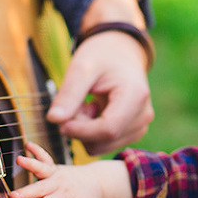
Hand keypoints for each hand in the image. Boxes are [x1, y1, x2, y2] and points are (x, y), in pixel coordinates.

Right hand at [11, 142, 130, 197]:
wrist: (96, 180)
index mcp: (65, 197)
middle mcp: (59, 184)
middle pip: (41, 188)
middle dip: (27, 192)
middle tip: (13, 196)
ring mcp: (55, 173)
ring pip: (42, 168)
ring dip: (31, 164)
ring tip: (19, 159)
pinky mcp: (53, 167)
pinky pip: (45, 157)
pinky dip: (37, 150)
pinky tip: (27, 144)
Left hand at [47, 0, 153, 154]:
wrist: (119, 52)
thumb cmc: (102, 56)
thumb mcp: (81, 68)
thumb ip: (69, 94)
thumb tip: (53, 120)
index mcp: (135, 96)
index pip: (108, 129)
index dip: (80, 130)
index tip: (60, 122)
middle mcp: (143, 115)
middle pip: (104, 140)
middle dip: (81, 128)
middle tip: (74, 104)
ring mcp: (140, 125)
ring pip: (103, 145)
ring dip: (85, 130)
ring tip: (85, 105)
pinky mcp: (133, 132)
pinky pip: (105, 144)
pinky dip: (92, 133)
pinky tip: (92, 112)